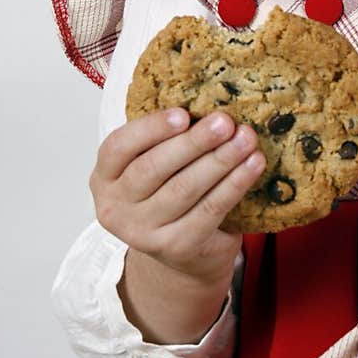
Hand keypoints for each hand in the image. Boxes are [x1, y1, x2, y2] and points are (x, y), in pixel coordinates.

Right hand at [90, 108, 265, 284]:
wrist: (181, 252)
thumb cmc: (167, 194)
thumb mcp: (153, 165)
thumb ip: (166, 140)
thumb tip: (206, 105)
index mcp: (105, 176)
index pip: (118, 147)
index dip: (151, 129)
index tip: (183, 114)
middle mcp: (115, 206)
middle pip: (153, 168)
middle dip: (193, 142)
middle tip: (225, 122)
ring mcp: (142, 232)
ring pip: (184, 189)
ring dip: (220, 160)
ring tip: (246, 139)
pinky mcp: (176, 247)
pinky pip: (209, 210)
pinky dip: (234, 185)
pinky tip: (253, 165)